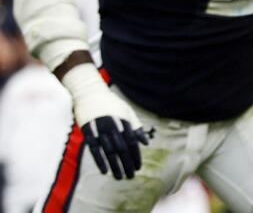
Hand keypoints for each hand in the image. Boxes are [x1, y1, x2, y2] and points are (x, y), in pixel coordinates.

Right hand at [63, 65, 151, 179]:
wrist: (89, 92)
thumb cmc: (110, 104)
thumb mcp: (126, 112)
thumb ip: (136, 126)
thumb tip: (146, 143)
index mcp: (124, 120)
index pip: (133, 142)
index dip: (136, 156)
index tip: (138, 167)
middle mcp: (114, 125)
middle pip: (122, 149)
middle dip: (127, 164)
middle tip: (131, 176)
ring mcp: (100, 128)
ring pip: (109, 151)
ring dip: (115, 166)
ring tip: (120, 177)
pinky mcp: (88, 131)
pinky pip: (95, 149)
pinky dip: (100, 161)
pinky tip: (105, 171)